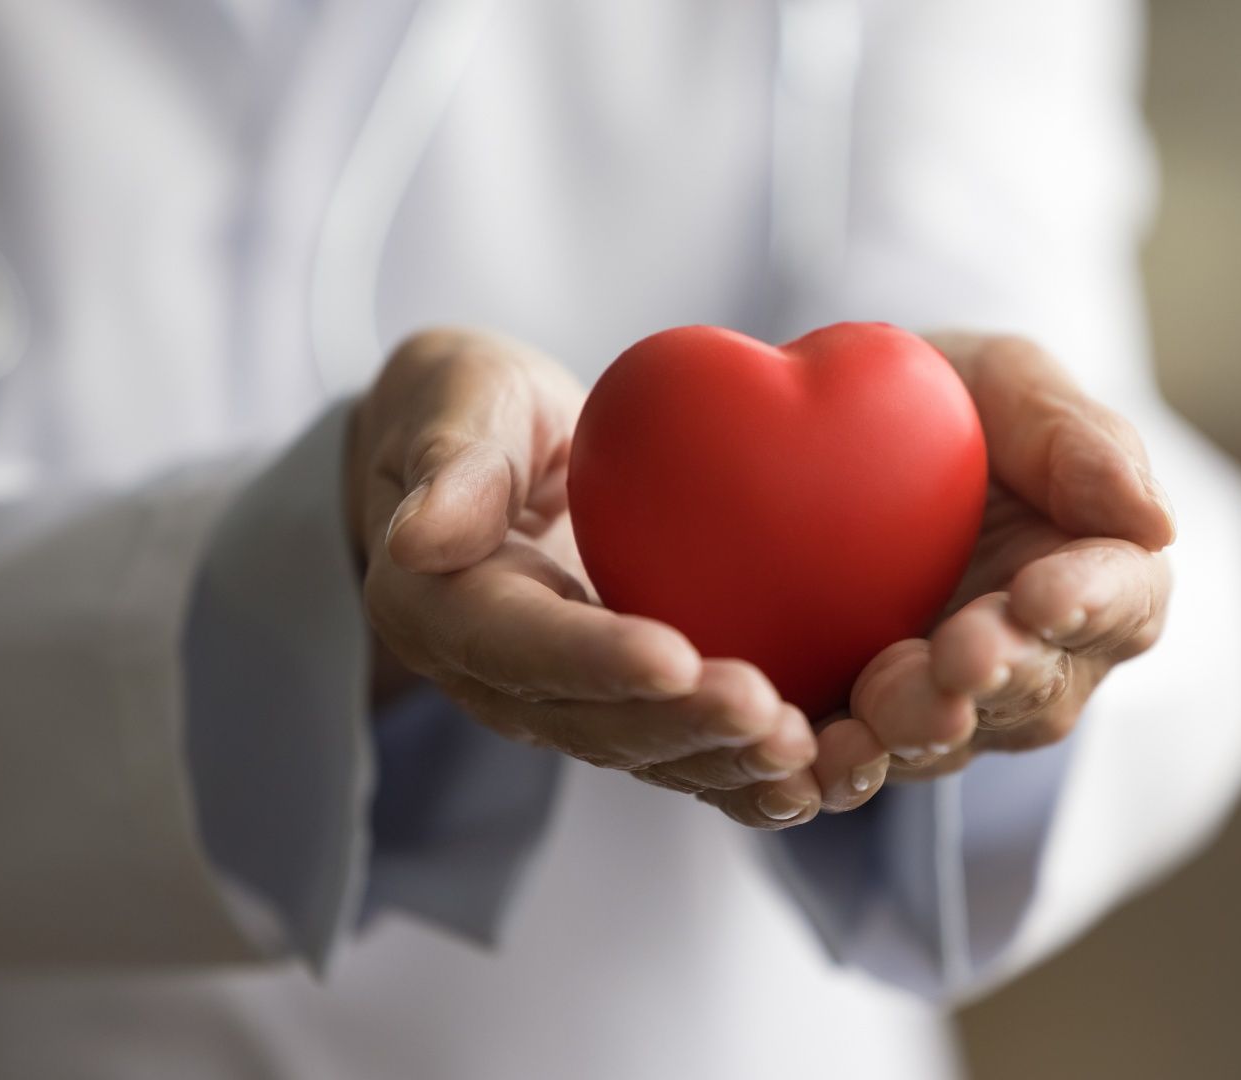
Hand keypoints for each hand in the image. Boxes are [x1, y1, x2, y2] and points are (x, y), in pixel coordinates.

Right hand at [348, 328, 866, 827]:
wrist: (490, 454)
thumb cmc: (471, 402)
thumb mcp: (452, 398)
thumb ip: (448, 462)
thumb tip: (418, 540)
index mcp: (441, 608)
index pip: (519, 645)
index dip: (595, 659)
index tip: (674, 656)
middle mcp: (499, 679)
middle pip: (592, 722)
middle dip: (683, 726)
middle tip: (769, 714)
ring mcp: (566, 702)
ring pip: (647, 753)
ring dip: (726, 762)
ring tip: (808, 754)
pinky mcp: (625, 705)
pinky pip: (685, 750)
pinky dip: (747, 771)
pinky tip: (822, 773)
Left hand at [843, 332, 1175, 780]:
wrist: (833, 435)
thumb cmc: (947, 400)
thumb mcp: (1006, 382)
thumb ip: (1079, 440)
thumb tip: (1158, 524)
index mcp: (1099, 572)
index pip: (1122, 601)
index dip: (1088, 604)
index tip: (1042, 594)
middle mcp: (1040, 656)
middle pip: (1038, 686)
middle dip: (999, 672)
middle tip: (960, 656)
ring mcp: (956, 701)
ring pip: (955, 736)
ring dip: (920, 725)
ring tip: (881, 702)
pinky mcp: (869, 727)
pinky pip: (864, 764)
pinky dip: (842, 767)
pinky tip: (815, 754)